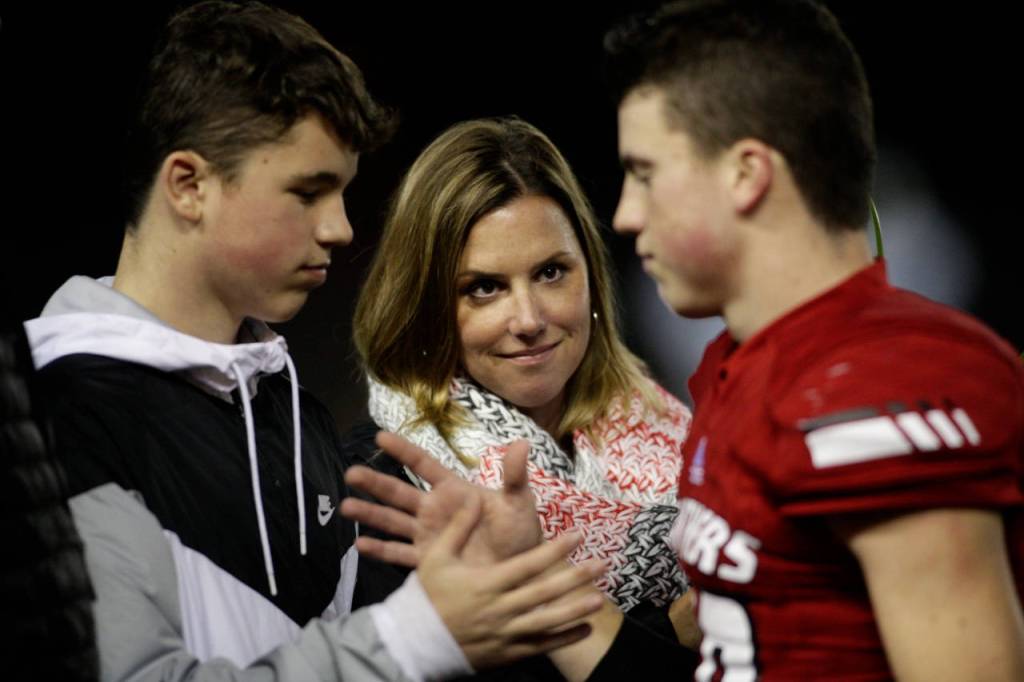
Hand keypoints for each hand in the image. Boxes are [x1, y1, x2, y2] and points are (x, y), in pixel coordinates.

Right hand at [341, 432, 542, 565]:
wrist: (523, 572)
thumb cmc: (520, 532)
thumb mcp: (519, 502)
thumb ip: (514, 475)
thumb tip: (522, 442)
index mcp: (454, 491)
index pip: (424, 465)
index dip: (403, 451)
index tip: (380, 436)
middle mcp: (436, 511)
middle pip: (400, 493)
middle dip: (376, 483)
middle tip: (350, 473)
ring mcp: (430, 536)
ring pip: (394, 522)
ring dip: (371, 514)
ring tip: (346, 507)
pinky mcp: (430, 560)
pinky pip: (401, 555)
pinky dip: (381, 550)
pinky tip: (361, 545)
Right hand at [418, 492, 606, 667]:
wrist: (416, 642)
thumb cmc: (428, 596)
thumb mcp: (436, 557)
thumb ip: (457, 527)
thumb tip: (470, 496)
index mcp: (486, 583)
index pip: (528, 564)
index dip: (554, 549)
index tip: (577, 536)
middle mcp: (500, 608)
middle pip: (545, 591)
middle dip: (575, 577)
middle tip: (601, 565)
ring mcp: (506, 633)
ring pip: (548, 621)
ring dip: (575, 610)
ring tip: (599, 599)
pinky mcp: (508, 652)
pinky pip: (541, 646)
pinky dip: (564, 639)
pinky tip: (584, 629)